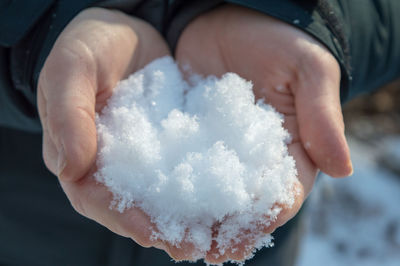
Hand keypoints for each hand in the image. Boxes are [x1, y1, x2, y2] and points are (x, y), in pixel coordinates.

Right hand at [37, 7, 191, 258]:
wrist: (124, 34)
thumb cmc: (91, 48)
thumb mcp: (72, 69)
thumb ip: (68, 113)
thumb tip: (71, 167)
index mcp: (79, 156)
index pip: (95, 197)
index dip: (122, 217)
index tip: (152, 232)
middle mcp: (110, 166)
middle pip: (130, 207)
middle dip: (160, 229)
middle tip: (192, 246)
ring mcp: (141, 159)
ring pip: (158, 197)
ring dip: (183, 219)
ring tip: (213, 237)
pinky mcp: (166, 147)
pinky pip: (180, 172)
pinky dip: (198, 189)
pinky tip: (222, 200)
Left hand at [176, 4, 352, 262]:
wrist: (234, 17)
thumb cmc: (278, 40)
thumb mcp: (308, 70)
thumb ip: (321, 115)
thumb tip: (343, 168)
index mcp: (288, 152)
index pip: (277, 198)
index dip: (257, 224)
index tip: (231, 245)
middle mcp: (252, 159)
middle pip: (238, 206)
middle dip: (218, 231)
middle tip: (191, 250)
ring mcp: (219, 150)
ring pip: (206, 193)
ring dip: (189, 218)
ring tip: (167, 238)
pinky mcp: (190, 136)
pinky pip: (179, 165)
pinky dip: (167, 187)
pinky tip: (150, 202)